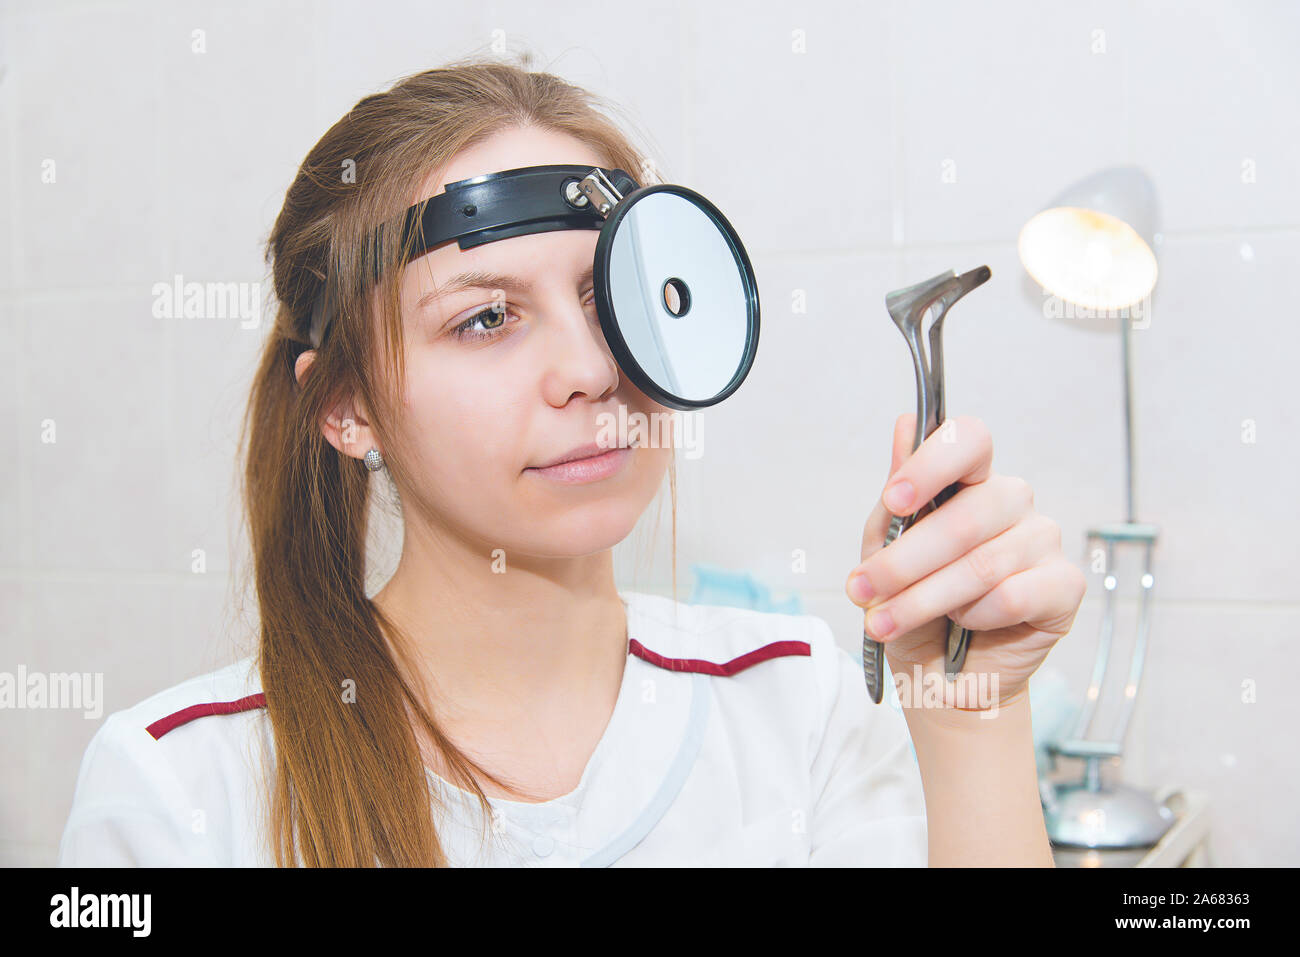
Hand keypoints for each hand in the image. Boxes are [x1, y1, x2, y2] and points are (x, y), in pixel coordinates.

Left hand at [845, 414, 1086, 709]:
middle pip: (966, 516)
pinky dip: (976, 615)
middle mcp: (1011, 502)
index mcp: (970, 481)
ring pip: (982, 563)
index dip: (932, 464)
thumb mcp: (884, 551)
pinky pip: (1014, 594)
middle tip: (862, 590)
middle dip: (903, 561)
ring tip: (886, 622)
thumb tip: (904, 423)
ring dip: (922, 599)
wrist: (939, 677)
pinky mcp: (1064, 586)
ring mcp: (1043, 540)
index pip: (969, 441)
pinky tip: (962, 625)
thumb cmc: (913, 607)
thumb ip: (896, 497)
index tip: (895, 500)